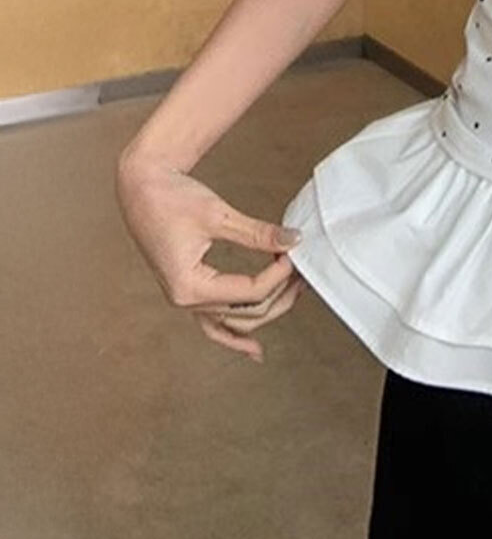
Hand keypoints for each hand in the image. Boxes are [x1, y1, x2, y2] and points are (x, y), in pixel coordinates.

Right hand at [114, 151, 306, 361]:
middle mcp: (184, 300)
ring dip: (266, 312)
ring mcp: (184, 299)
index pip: (249, 293)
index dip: (279, 275)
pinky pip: (213, 324)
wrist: (141, 188)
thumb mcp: (219, 215)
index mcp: (189, 286)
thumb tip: (294, 240)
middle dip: (280, 295)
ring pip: (233, 323)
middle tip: (304, 271)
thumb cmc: (172, 198)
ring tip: (294, 295)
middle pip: (246, 314)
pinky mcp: (188, 290)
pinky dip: (234, 336)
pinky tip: (254, 350)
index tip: (295, 252)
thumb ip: (258, 234)